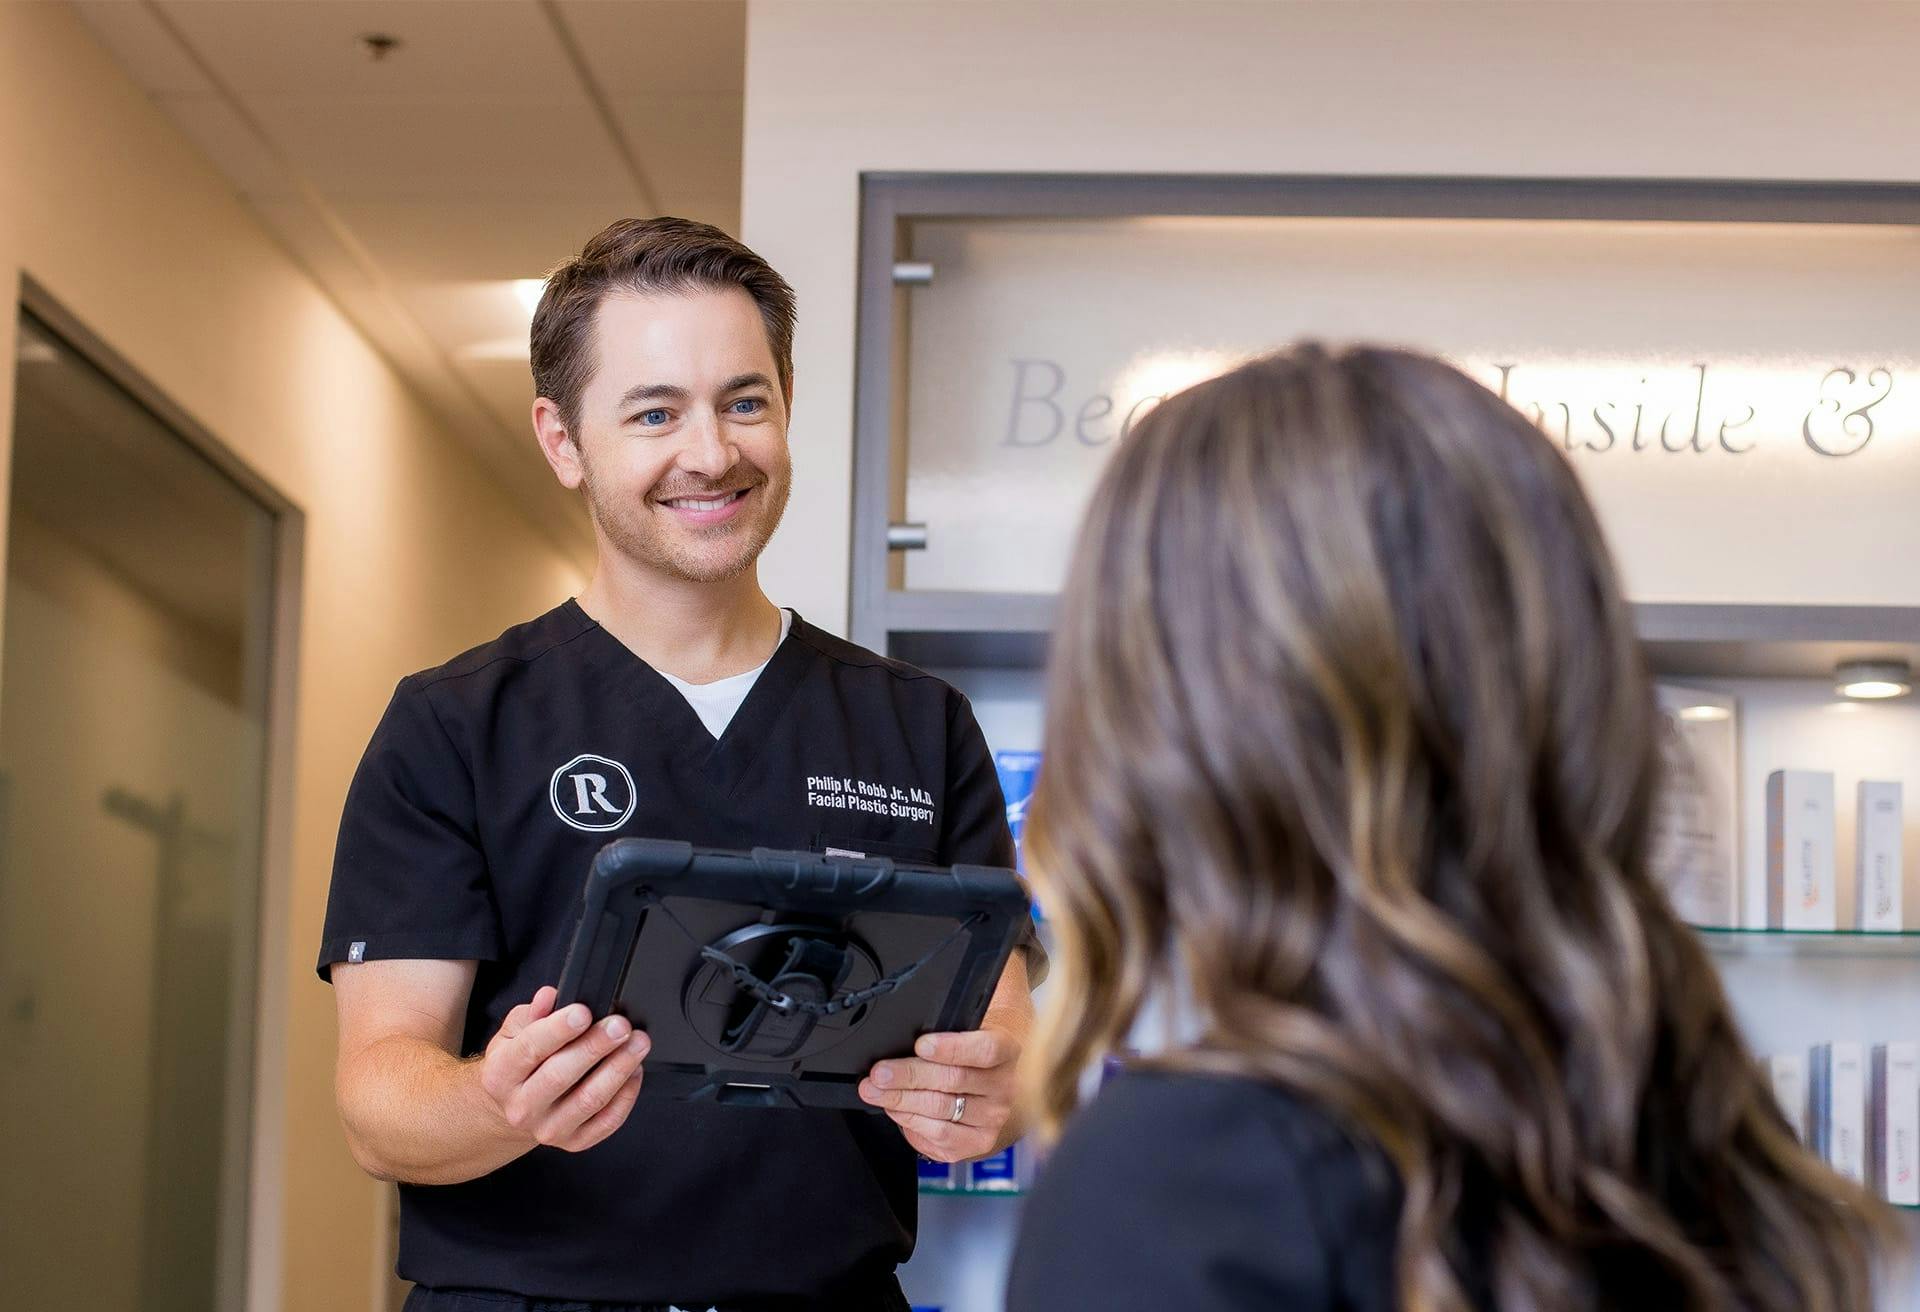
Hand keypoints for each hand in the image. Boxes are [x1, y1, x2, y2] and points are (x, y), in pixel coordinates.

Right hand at [478, 985, 649, 1151]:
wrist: (515, 1110)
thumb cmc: (518, 1065)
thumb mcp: (513, 1034)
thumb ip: (531, 1013)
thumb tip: (548, 997)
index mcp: (499, 1076)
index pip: (529, 1050)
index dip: (558, 1029)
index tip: (583, 1012)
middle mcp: (521, 1108)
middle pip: (560, 1075)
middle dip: (595, 1046)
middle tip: (620, 1026)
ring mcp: (548, 1129)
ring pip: (589, 1100)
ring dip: (618, 1069)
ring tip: (637, 1044)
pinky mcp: (574, 1142)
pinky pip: (607, 1122)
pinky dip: (626, 1095)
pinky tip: (634, 1071)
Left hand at [859, 1025, 1021, 1161]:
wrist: (986, 1087)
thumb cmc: (969, 1055)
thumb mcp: (966, 1033)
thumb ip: (944, 1029)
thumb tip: (903, 1032)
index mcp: (1006, 1051)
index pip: (985, 1050)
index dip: (951, 1047)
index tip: (920, 1045)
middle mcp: (1004, 1087)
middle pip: (954, 1081)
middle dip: (909, 1075)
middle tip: (880, 1073)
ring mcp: (992, 1118)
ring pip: (941, 1110)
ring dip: (902, 1100)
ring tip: (876, 1091)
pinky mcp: (977, 1142)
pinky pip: (939, 1136)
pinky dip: (910, 1122)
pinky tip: (895, 1109)